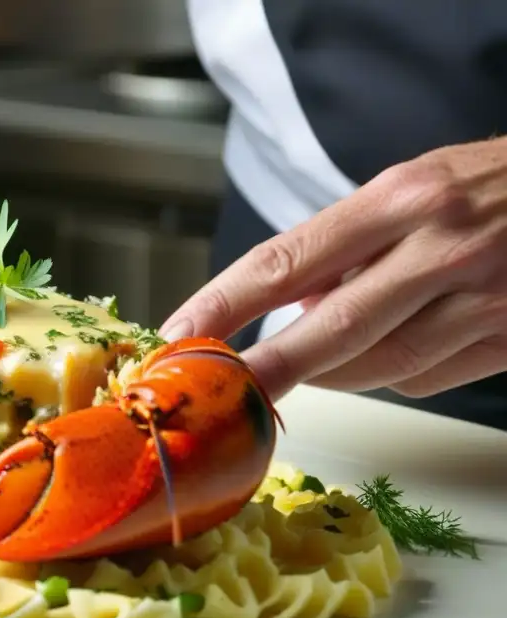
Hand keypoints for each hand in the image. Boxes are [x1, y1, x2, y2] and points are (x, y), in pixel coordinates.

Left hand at [159, 139, 506, 401]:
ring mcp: (482, 301)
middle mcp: (441, 248)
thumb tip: (286, 310)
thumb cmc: (492, 187)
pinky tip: (397, 344)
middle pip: (330, 329)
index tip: (182, 334)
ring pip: (378, 366)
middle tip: (221, 392)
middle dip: (265, 368)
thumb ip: (347, 249)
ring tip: (311, 357)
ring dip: (332, 371)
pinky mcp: (506, 340)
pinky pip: (425, 377)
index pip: (288, 259)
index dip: (224, 303)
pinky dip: (394, 371)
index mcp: (403, 199)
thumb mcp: (412, 190)